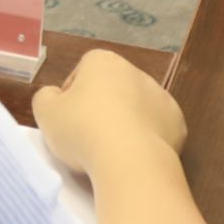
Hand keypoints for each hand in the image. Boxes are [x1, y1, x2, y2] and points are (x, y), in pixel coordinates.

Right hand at [32, 46, 185, 177]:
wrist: (131, 161)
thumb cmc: (83, 131)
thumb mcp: (46, 114)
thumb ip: (45, 98)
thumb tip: (55, 96)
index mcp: (102, 62)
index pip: (81, 73)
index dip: (71, 98)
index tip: (68, 121)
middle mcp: (135, 71)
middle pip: (111, 89)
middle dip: (101, 109)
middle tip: (88, 139)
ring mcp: (160, 96)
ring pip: (136, 108)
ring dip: (126, 123)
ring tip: (112, 151)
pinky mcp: (177, 123)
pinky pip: (156, 129)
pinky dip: (147, 140)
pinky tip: (135, 157)